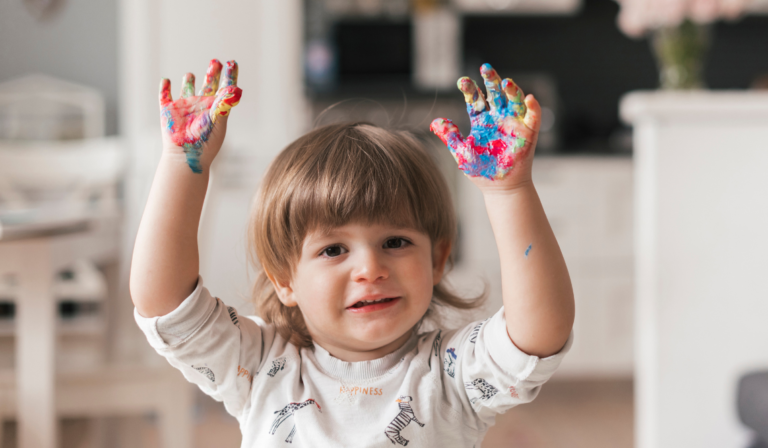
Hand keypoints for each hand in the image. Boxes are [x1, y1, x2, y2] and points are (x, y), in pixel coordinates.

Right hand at [159, 59, 242, 172]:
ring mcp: (184, 107)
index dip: (229, 76)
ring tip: (190, 75)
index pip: (224, 89)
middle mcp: (201, 106)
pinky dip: (164, 88)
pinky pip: (165, 96)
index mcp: (216, 109)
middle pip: (208, 85)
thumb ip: (225, 105)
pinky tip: (166, 81)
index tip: (233, 63)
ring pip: (187, 89)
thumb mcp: (218, 122)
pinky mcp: (168, 111)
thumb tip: (236, 89)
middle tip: (215, 61)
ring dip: (188, 81)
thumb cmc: (206, 143)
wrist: (187, 156)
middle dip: (212, 73)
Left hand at [430, 63, 540, 189]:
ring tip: (506, 83)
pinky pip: (533, 117)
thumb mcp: (462, 153)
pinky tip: (529, 99)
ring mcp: (514, 124)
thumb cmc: (481, 171)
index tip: (462, 82)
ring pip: (514, 100)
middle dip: (491, 80)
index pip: (475, 99)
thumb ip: (450, 136)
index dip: (470, 89)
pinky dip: (533, 108)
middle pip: (495, 93)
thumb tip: (434, 122)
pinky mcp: (528, 133)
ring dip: (512, 90)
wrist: (500, 189)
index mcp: (481, 120)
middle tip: (485, 67)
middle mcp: (498, 118)